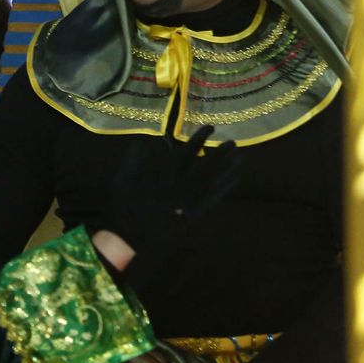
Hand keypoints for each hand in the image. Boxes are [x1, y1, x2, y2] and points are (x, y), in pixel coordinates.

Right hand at [104, 124, 240, 296]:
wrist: (131, 234)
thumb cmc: (125, 205)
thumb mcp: (123, 179)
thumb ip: (133, 161)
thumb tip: (139, 144)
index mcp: (167, 175)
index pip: (189, 151)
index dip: (200, 138)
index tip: (211, 127)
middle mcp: (184, 186)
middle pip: (209, 166)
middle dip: (222, 153)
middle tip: (233, 142)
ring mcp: (192, 200)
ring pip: (216, 182)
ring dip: (229, 169)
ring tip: (240, 158)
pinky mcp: (195, 212)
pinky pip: (215, 198)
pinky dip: (226, 187)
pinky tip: (234, 179)